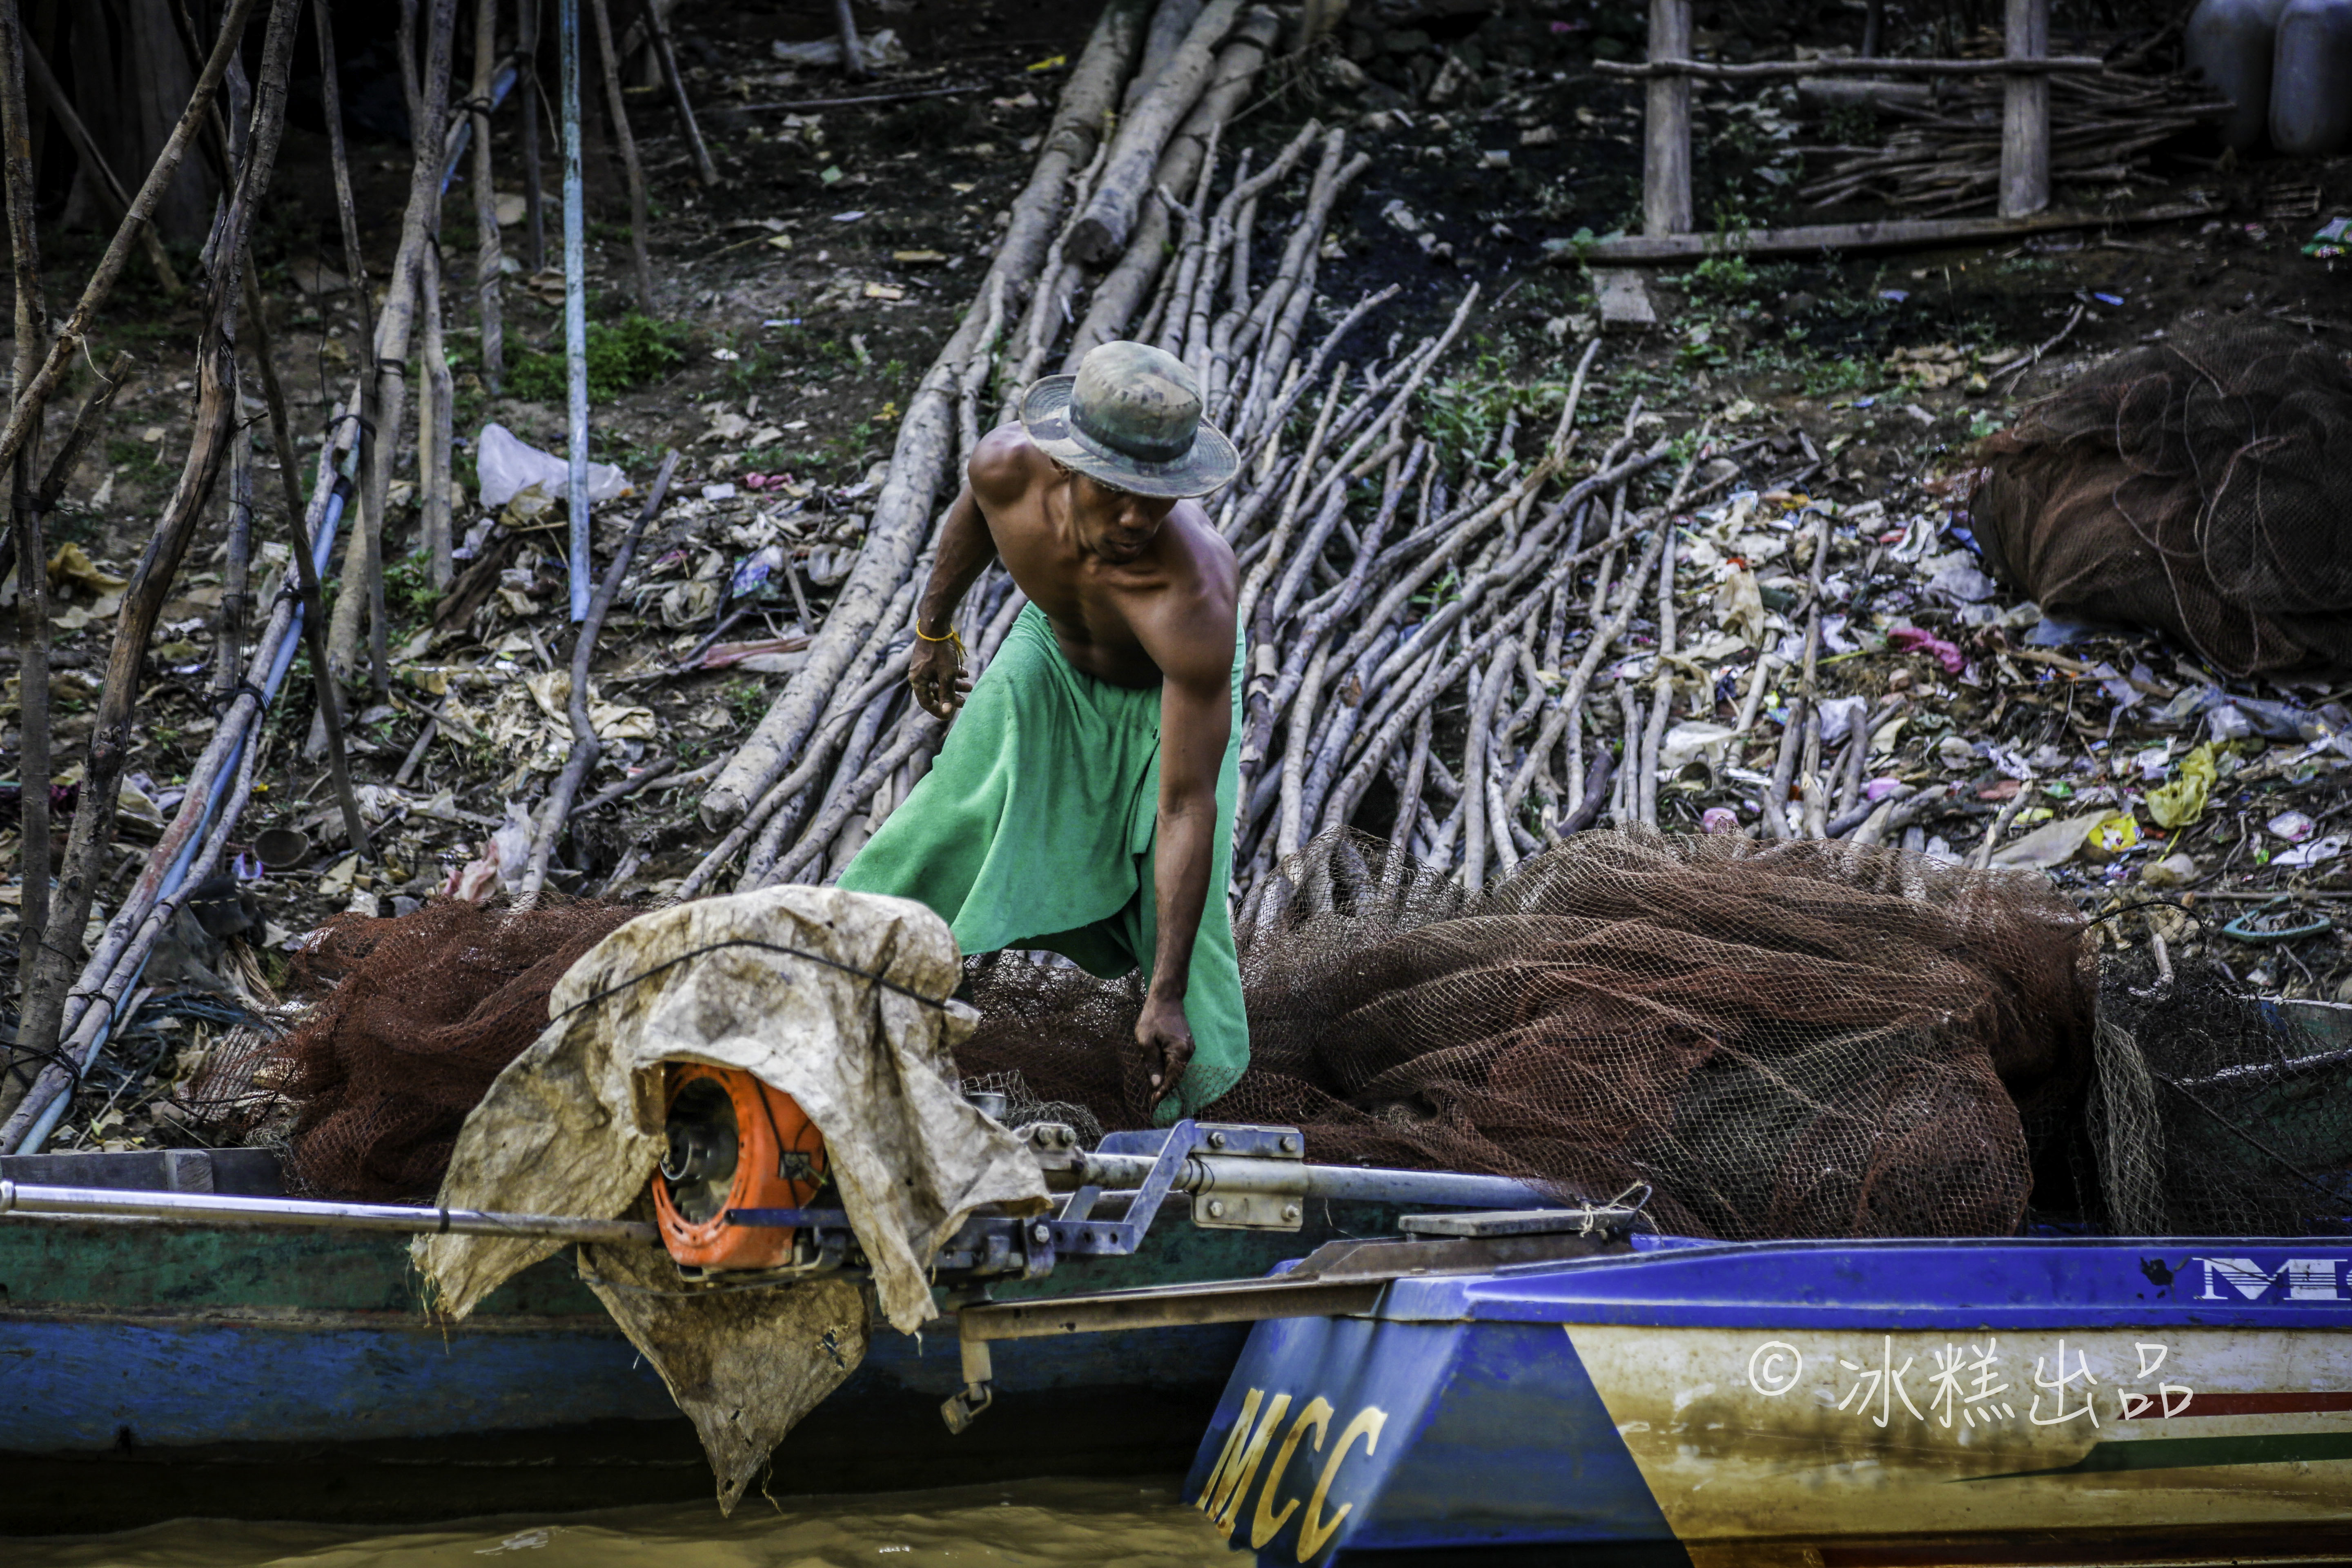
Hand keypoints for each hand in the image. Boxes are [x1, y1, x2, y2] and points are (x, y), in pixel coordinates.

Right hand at [909, 633, 970, 718]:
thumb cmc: (940, 652)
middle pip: (934, 692)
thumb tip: (947, 712)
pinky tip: (965, 673)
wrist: (935, 626)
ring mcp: (923, 666)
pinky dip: (952, 674)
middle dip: (951, 697)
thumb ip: (947, 694)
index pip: (926, 703)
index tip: (951, 715)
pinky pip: (940, 671)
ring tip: (970, 686)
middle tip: (964, 702)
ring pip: (939, 681)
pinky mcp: (930, 659)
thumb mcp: (947, 675)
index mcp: (918, 682)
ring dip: (955, 685)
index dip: (939, 711)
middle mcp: (918, 675)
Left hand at [1135, 991, 1194, 1114]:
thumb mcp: (1146, 1041)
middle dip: (1163, 1086)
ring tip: (1153, 1085)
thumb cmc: (1153, 1017)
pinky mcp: (1186, 1044)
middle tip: (1151, 1098)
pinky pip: (1177, 1060)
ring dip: (1165, 1077)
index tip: (1154, 1103)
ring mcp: (1189, 1047)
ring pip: (1176, 1068)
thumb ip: (1151, 1064)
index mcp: (1179, 1052)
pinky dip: (1168, 1067)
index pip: (1172, 1079)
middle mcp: (1188, 1051)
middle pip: (1176, 1075)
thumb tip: (1155, 1084)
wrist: (1166, 997)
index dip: (1163, 1092)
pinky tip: (1158, 1069)